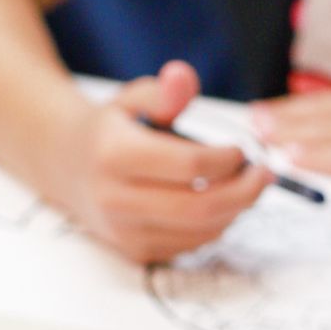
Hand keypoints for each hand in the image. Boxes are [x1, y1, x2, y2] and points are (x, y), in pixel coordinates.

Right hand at [49, 57, 267, 262]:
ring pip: (199, 232)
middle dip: (244, 192)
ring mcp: (124, 231)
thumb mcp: (130, 99)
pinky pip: (190, 246)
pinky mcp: (135, 252)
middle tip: (264, 175)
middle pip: (199, 207)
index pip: (189, 166)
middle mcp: (115, 199)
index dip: (227, 160)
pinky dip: (215, 227)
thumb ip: (162, 91)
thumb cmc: (109, 131)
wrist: (66, 169)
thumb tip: (183, 77)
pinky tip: (221, 205)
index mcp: (114, 155)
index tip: (242, 151)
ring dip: (235, 211)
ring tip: (247, 187)